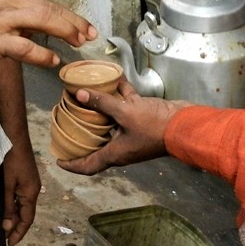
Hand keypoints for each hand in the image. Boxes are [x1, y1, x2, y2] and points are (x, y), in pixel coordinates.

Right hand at [0, 0, 96, 65]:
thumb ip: (15, 5)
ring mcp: (0, 20)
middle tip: (91, 32)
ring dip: (66, 33)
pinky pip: (24, 48)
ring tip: (80, 43)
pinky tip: (52, 61)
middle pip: (51, 6)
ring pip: (43, 22)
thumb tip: (39, 19)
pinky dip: (42, 55)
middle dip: (76, 20)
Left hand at [2, 143, 40, 245]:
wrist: (16, 140)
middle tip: (5, 239)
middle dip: (17, 227)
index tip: (10, 244)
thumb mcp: (8, 185)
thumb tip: (7, 226)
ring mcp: (31, 185)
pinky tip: (9, 210)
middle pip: (27, 214)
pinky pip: (23, 199)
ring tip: (5, 228)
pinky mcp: (27, 180)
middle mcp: (34, 191)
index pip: (27, 219)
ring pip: (24, 207)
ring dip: (16, 218)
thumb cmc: (12, 161)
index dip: (19, 232)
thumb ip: (8, 206)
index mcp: (31, 194)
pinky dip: (16, 207)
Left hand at [57, 80, 190, 174]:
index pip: (88, 166)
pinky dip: (121, 95)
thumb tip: (79, 94)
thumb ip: (102, 103)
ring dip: (100, 111)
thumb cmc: (156, 126)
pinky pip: (128, 108)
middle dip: (82, 135)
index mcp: (116, 153)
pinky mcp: (144, 120)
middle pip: (97, 144)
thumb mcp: (125, 113)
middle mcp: (123, 146)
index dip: (72, 165)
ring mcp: (134, 133)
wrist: (185, 124)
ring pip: (112, 123)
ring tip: (87, 97)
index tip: (59, 160)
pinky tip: (115, 80)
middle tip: (68, 124)